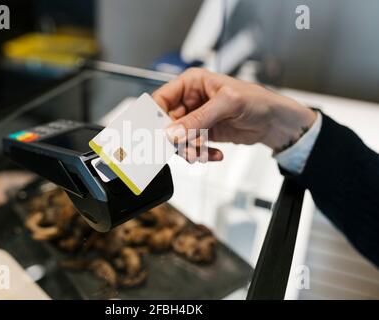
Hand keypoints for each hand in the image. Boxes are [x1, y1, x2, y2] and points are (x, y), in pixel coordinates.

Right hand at [152, 68, 316, 161]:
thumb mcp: (227, 104)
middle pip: (167, 122)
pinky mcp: (203, 134)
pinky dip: (201, 154)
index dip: (155, 116)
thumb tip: (172, 132)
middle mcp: (191, 100)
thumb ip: (198, 119)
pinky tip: (215, 154)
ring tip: (202, 153)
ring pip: (177, 139)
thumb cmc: (258, 100)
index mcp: (192, 83)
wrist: (275, 122)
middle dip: (173, 138)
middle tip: (182, 148)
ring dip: (188, 149)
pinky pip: (192, 148)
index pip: (162, 98)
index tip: (156, 133)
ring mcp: (196, 119)